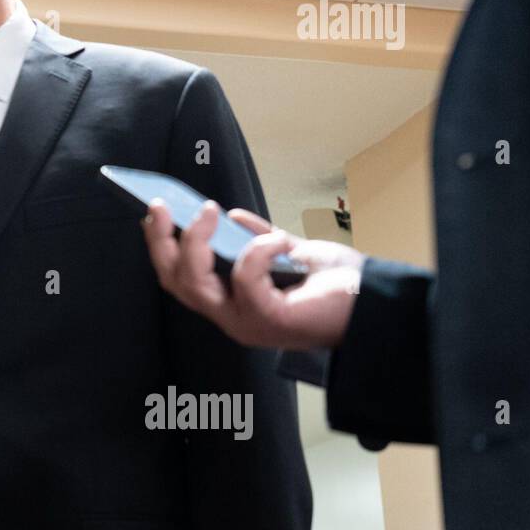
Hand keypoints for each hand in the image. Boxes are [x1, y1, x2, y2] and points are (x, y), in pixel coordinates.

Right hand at [141, 200, 365, 349]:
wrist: (376, 305)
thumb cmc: (337, 286)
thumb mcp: (291, 251)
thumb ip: (260, 239)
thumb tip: (232, 217)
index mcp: (232, 302)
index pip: (180, 279)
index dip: (161, 247)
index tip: (154, 213)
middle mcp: (231, 316)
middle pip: (176, 282)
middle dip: (161, 242)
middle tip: (161, 207)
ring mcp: (245, 321)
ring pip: (195, 282)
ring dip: (195, 242)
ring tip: (208, 211)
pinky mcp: (266, 319)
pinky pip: (245, 277)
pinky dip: (257, 251)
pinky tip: (278, 242)